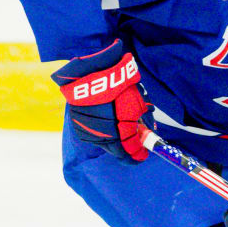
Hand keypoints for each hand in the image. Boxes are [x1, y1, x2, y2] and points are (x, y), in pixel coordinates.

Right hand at [52, 39, 151, 162]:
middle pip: (115, 151)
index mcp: (119, 133)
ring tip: (120, 130)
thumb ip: (144, 118)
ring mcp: (88, 132)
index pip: (129, 153)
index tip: (142, 155)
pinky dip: (101, 133)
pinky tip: (107, 124)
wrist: (91, 71)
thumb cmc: (119, 85)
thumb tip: (149, 129)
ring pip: (103, 143)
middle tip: (134, 144)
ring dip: (113, 141)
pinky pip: (92, 135)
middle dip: (126, 148)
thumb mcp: (137, 101)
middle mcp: (101, 136)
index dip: (137, 155)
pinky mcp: (77, 125)